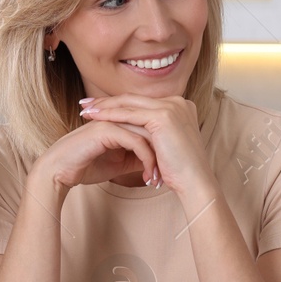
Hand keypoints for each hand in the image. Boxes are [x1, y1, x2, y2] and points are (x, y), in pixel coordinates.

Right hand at [36, 119, 158, 191]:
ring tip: (158, 180)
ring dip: (156, 159)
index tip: (169, 172)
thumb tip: (160, 162)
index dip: (162, 150)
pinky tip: (148, 176)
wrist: (59, 171)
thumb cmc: (86, 166)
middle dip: (163, 154)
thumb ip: (138, 157)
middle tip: (169, 177)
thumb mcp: (120, 163)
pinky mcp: (107, 130)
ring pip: (147, 135)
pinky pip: (136, 142)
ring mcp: (112, 121)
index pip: (151, 129)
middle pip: (153, 129)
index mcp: (121, 121)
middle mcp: (118, 117)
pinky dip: (146, 160)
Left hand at [78, 94, 213, 195]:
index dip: (119, 104)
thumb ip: (154, 134)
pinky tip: (95, 117)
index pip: (142, 102)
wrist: (195, 182)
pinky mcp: (163, 116)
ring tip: (85, 110)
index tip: (99, 108)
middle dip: (107, 101)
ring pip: (129, 104)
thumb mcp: (166, 145)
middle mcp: (177, 102)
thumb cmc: (181, 171)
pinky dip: (110, 114)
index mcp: (179, 107)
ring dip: (104, 106)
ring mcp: (171, 107)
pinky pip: (129, 114)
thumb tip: (134, 134)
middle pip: (134, 99)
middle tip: (85, 104)